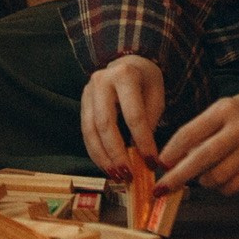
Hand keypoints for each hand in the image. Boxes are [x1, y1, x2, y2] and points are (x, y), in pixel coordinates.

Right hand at [80, 55, 166, 178]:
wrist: (126, 62)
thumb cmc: (146, 82)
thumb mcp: (156, 97)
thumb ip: (149, 123)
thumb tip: (143, 157)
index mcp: (124, 76)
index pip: (133, 115)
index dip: (142, 141)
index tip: (151, 163)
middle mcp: (101, 82)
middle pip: (105, 124)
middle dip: (116, 153)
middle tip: (128, 174)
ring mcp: (87, 92)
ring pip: (90, 130)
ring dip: (103, 157)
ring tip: (116, 175)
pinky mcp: (82, 103)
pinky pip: (86, 132)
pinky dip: (96, 152)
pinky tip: (106, 165)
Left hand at [153, 70, 238, 195]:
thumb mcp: (225, 107)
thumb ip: (203, 128)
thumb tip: (176, 157)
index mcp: (225, 109)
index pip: (190, 133)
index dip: (171, 152)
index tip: (159, 165)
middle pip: (201, 158)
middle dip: (177, 177)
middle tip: (162, 189)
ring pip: (217, 177)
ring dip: (202, 182)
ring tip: (201, 176)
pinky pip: (234, 185)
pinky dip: (221, 187)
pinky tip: (220, 180)